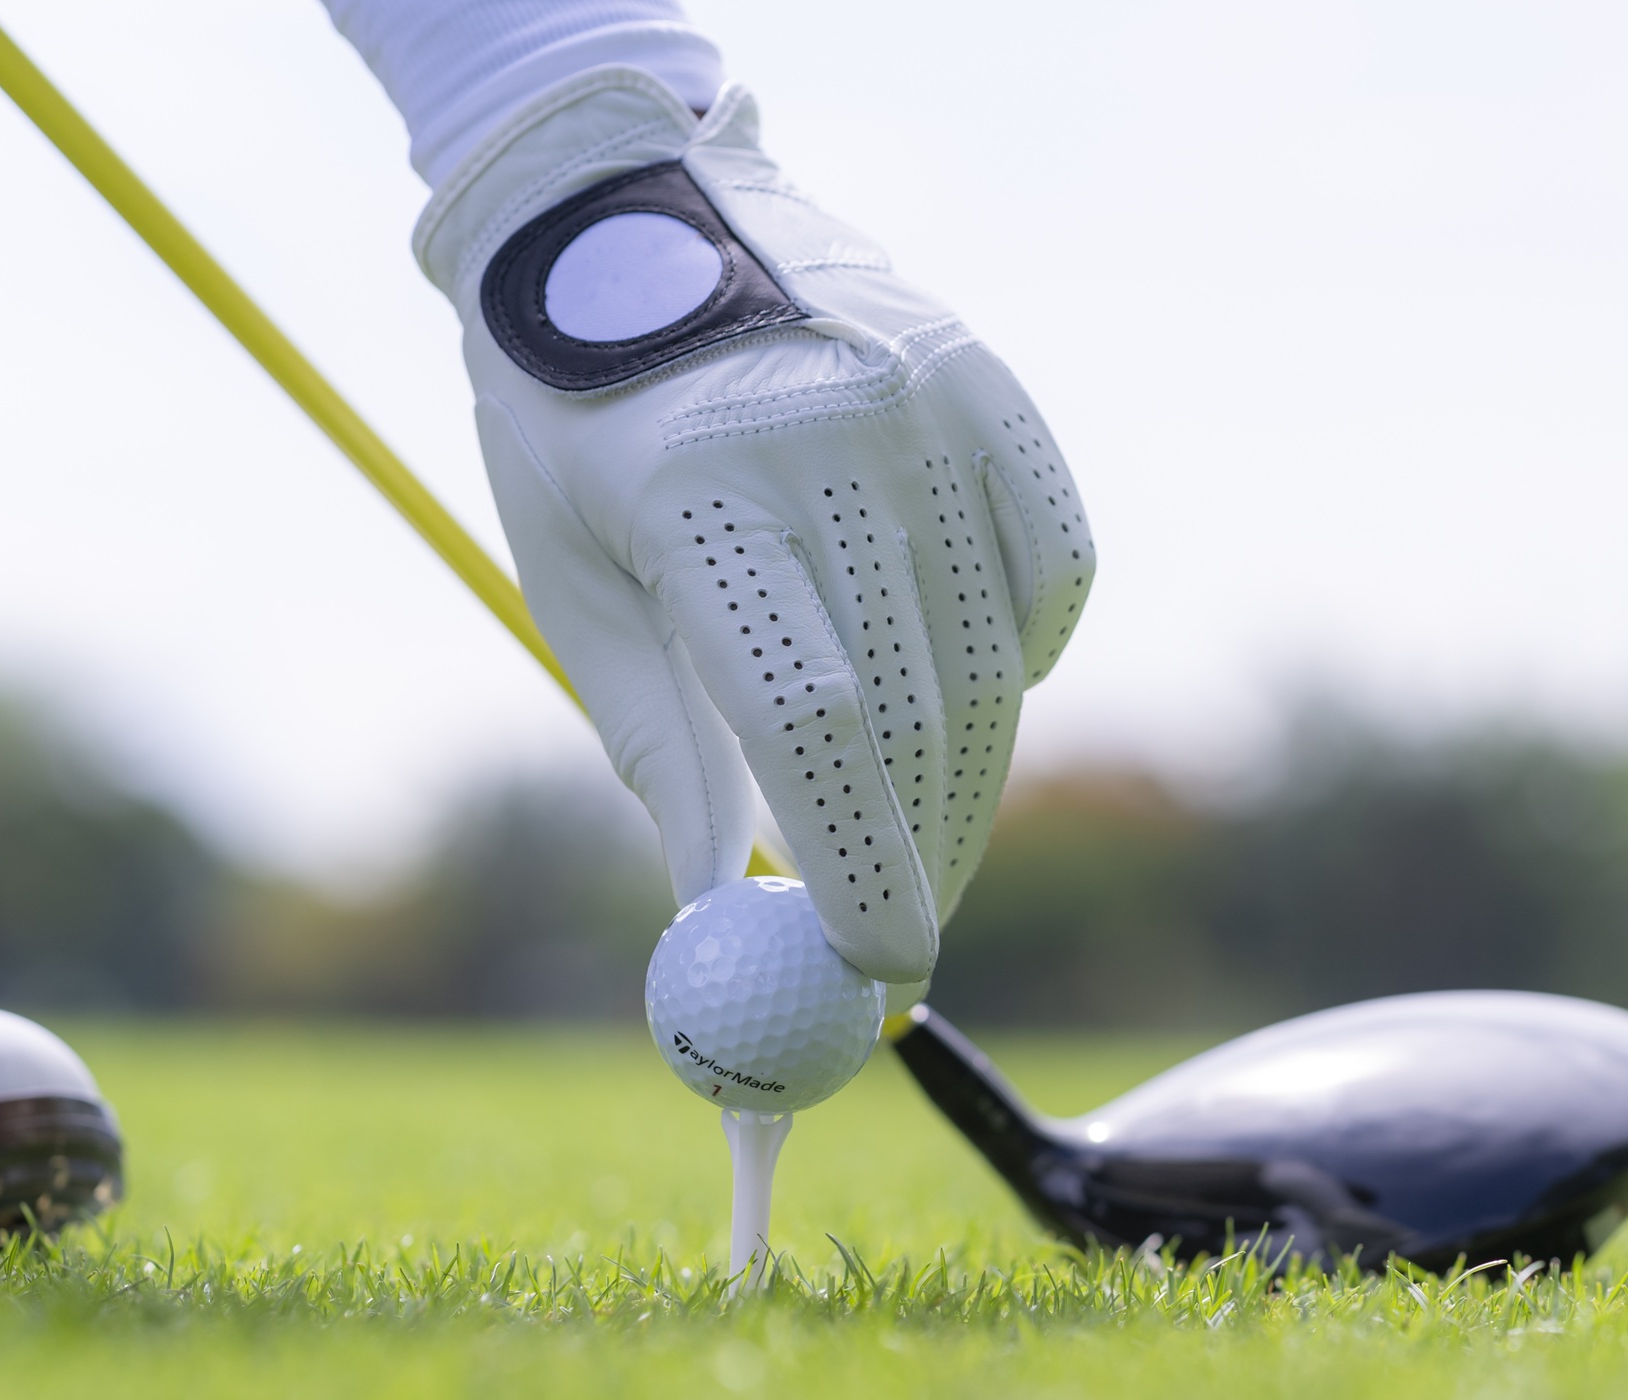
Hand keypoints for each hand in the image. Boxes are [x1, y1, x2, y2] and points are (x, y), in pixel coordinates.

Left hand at [413, 69, 1093, 984]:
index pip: (809, 723)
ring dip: (969, 786)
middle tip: (904, 945)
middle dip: (918, 855)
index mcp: (697, 499)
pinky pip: (1052, 569)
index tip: (876, 971)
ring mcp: (924, 405)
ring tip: (934, 851)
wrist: (621, 201)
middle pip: (913, 712)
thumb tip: (722, 912)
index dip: (857, 864)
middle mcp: (828, 445)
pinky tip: (978, 695)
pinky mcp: (987, 385)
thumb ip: (664, 744)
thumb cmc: (574, 418)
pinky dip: (1030, 655)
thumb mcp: (583, 579)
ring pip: (992, 663)